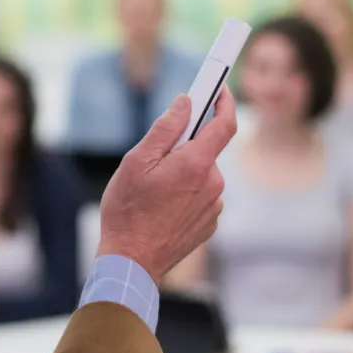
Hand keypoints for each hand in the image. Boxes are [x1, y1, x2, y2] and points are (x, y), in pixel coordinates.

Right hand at [97, 88, 237, 284]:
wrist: (132, 261)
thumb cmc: (128, 211)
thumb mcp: (136, 161)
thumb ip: (164, 129)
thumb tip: (185, 104)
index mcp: (196, 164)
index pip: (224, 124)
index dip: (224, 102)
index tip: (219, 90)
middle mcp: (213, 184)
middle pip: (206, 150)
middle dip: (185, 146)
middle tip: (155, 157)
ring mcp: (213, 206)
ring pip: (202, 174)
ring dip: (184, 172)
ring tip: (154, 190)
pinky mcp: (209, 223)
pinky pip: (201, 196)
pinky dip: (185, 193)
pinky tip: (162, 207)